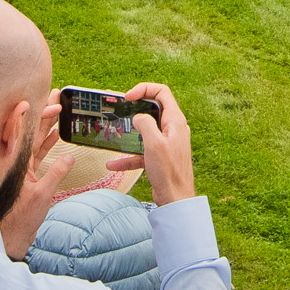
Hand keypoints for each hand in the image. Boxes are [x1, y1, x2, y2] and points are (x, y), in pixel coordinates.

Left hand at [0, 98, 78, 259]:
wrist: (11, 240)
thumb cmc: (21, 221)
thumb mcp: (42, 196)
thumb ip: (56, 174)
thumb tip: (69, 157)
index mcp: (15, 164)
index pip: (21, 133)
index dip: (29, 115)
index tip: (37, 98)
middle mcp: (16, 163)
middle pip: (29, 131)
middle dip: (43, 113)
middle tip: (56, 95)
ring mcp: (20, 169)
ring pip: (34, 141)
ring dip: (46, 125)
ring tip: (58, 107)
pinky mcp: (26, 177)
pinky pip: (37, 154)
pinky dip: (46, 144)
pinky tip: (56, 134)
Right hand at [117, 82, 195, 203]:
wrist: (176, 200)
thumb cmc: (169, 172)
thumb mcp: (154, 143)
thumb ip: (145, 124)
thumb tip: (138, 117)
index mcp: (175, 121)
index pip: (162, 92)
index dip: (144, 89)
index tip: (128, 97)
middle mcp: (172, 129)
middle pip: (152, 109)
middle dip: (133, 109)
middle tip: (117, 109)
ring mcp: (166, 143)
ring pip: (145, 131)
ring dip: (129, 133)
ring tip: (113, 131)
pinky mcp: (160, 157)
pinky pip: (141, 152)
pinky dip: (128, 156)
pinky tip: (113, 164)